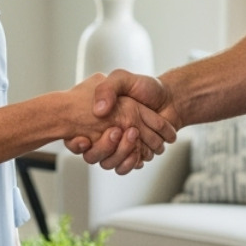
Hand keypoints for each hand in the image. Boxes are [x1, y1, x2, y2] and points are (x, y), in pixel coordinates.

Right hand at [66, 70, 180, 172]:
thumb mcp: (122, 79)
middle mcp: (104, 135)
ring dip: (121, 153)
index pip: (75, 138)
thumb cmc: (145, 88)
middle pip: (92, 155)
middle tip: (120, 130)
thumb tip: (98, 111)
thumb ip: (107, 88)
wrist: (171, 100)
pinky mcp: (133, 155)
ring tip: (134, 135)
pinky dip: (132, 161)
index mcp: (96, 120)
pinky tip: (139, 150)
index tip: (84, 139)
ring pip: (108, 163)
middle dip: (105, 147)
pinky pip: (125, 167)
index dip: (76, 143)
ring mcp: (119, 146)